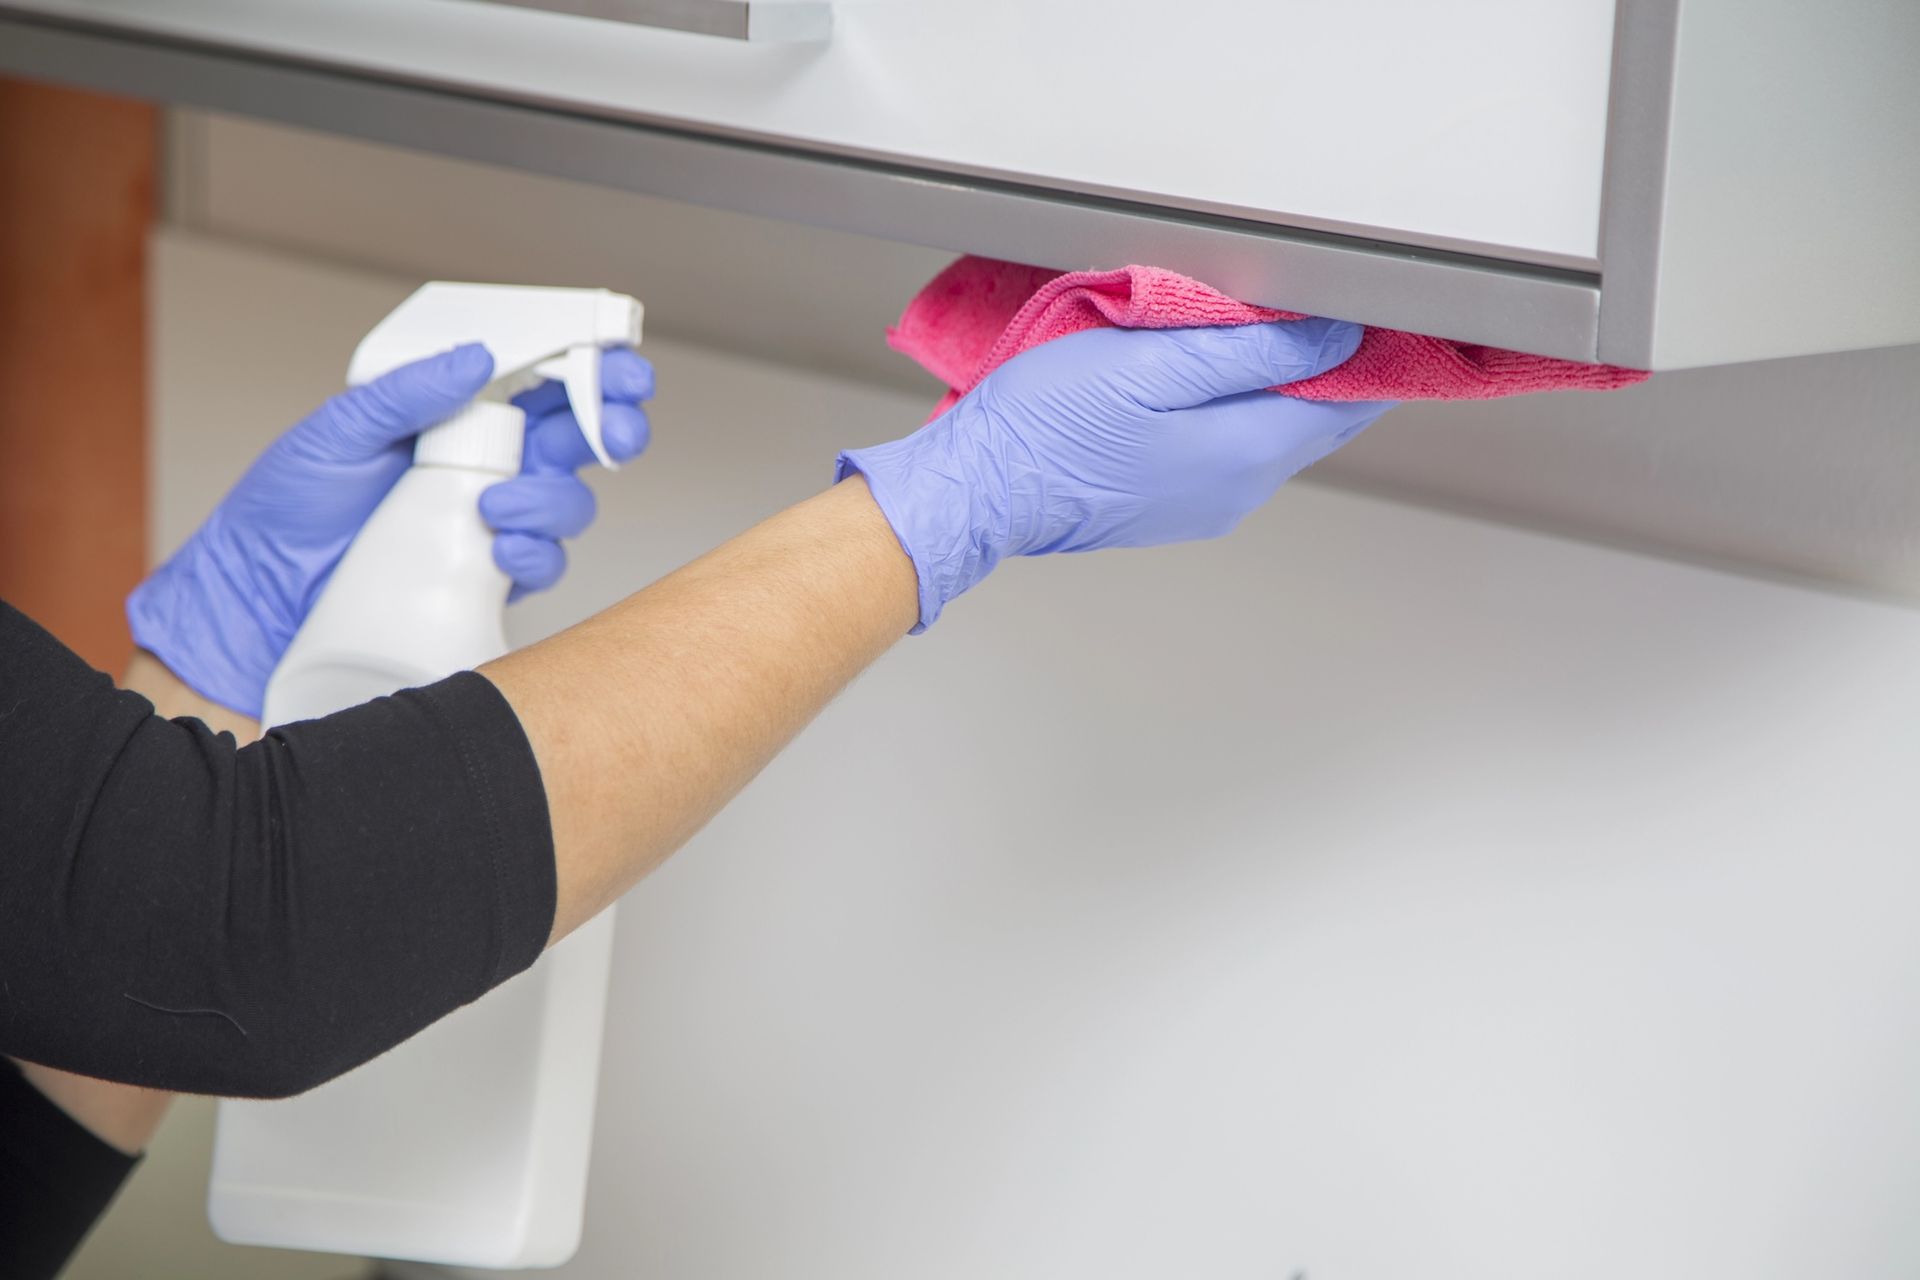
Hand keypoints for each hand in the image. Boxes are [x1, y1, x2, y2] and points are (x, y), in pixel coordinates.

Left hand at [128, 344, 653, 716]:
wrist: (265, 591)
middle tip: (612, 430)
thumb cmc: (292, 506)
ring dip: (554, 499)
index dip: (592, 368)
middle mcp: (489, 460)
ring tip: (497, 504)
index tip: (619, 364)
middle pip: (580, 437)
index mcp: (460, 412)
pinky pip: (543, 561)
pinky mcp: (489, 573)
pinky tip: (500, 549)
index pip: (543, 378)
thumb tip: (476, 358)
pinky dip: (534, 553)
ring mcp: (494, 517)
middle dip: (611, 427)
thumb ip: (407, 391)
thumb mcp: (340, 430)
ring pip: (570, 501)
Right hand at [835, 319, 1392, 629]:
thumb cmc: (1048, 423)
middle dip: (1336, 367)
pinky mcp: (1170, 504)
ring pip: (1272, 434)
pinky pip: (1230, 451)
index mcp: (1245, 452)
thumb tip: (1335, 338)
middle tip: (1338, 306)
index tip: (1381, 308)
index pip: (1349, 400)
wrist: (979, 489)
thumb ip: (1252, 351)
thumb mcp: (1153, 361)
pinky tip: (1213, 377)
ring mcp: (1204, 504)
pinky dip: (1241, 410)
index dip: (1374, 352)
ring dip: (1282, 386)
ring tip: (1271, 329)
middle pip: (1317, 420)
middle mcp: (1237, 490)